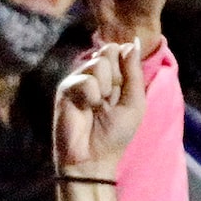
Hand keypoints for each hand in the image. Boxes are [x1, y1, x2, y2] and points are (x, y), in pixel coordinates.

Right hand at [52, 39, 143, 181]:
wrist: (95, 157)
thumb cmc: (116, 133)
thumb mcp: (135, 102)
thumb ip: (134, 73)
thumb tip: (132, 43)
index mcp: (113, 76)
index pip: (121, 50)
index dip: (127, 65)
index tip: (125, 88)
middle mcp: (95, 75)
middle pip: (109, 50)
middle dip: (117, 74)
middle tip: (111, 98)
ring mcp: (79, 80)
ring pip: (99, 62)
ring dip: (106, 87)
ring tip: (99, 105)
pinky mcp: (65, 89)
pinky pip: (86, 79)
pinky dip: (92, 95)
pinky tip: (87, 108)